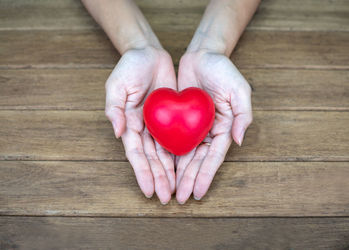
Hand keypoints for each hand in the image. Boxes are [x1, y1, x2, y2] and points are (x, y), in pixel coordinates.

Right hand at [105, 46, 175, 203]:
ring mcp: (158, 124)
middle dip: (158, 178)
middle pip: (151, 159)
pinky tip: (185, 169)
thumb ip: (114, 108)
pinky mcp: (171, 117)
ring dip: (169, 173)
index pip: (136, 154)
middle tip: (166, 198)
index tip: (148, 190)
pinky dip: (180, 154)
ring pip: (164, 153)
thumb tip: (119, 132)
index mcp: (129, 124)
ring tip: (176, 191)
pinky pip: (176, 138)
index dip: (142, 172)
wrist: (148, 53)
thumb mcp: (116, 85)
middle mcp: (143, 128)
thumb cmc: (129, 67)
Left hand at [176, 50, 252, 203]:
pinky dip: (168, 155)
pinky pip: (173, 140)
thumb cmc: (223, 70)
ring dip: (179, 174)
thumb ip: (242, 115)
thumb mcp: (239, 90)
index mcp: (223, 127)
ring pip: (184, 155)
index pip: (214, 157)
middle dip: (190, 180)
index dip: (206, 175)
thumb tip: (238, 141)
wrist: (202, 55)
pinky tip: (163, 169)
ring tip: (171, 191)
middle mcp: (208, 131)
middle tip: (181, 199)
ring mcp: (193, 127)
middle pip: (198, 160)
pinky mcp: (179, 119)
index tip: (199, 193)